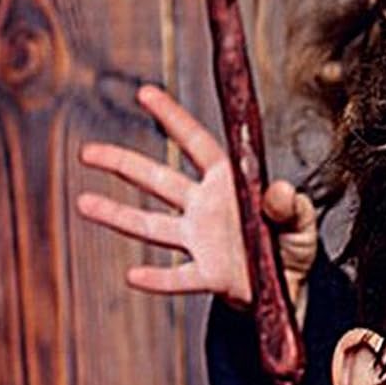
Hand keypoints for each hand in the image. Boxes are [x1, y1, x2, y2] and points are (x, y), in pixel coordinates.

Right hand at [76, 84, 317, 315]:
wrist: (290, 291)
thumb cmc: (292, 248)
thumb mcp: (302, 224)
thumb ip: (293, 207)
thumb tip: (280, 192)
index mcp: (228, 185)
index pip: (197, 146)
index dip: (174, 120)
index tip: (146, 94)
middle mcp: (206, 208)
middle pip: (158, 181)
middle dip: (123, 164)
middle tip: (87, 153)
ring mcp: (202, 241)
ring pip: (153, 227)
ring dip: (119, 216)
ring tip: (84, 204)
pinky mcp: (209, 277)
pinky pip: (180, 277)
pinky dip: (158, 279)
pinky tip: (133, 277)